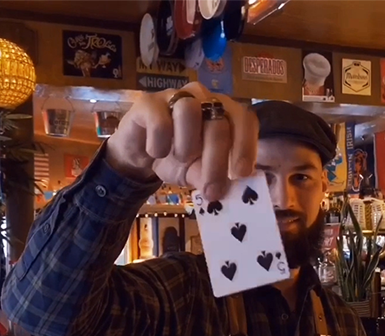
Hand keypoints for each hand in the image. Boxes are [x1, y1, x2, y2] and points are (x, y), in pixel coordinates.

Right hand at [105, 82, 258, 200]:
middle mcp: (203, 98)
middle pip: (218, 123)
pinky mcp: (148, 102)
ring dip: (187, 145)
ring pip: (190, 112)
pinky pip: (159, 122)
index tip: (241, 174)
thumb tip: (224, 190)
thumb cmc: (174, 157)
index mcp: (223, 112)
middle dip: (216, 161)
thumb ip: (213, 177)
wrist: (138, 151)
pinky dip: (160, 144)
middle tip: (211, 190)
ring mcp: (175, 96)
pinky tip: (156, 152)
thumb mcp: (197, 172)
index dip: (246, 146)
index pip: (244, 120)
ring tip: (181, 159)